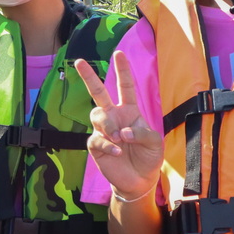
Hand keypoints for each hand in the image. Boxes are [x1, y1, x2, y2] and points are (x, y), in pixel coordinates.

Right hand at [75, 52, 162, 199]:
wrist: (139, 180)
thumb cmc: (149, 157)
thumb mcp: (154, 142)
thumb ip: (142, 132)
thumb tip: (122, 132)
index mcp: (130, 111)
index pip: (126, 87)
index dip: (123, 70)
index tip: (119, 54)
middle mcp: (114, 117)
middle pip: (98, 93)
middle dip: (89, 76)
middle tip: (79, 61)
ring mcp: (103, 130)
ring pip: (96, 115)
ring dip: (107, 124)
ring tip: (118, 138)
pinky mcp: (95, 146)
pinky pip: (96, 139)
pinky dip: (107, 145)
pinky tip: (117, 152)